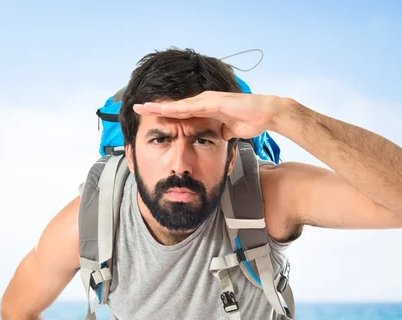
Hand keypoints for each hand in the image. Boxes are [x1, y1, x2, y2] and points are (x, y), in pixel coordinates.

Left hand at [132, 91, 280, 139]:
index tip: (148, 117)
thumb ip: (222, 131)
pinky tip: (160, 109)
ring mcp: (206, 100)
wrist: (266, 113)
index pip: (180, 112)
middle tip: (134, 107)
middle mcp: (203, 101)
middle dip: (154, 107)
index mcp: (206, 108)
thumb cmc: (251, 120)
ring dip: (158, 106)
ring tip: (140, 107)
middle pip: (173, 106)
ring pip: (176, 104)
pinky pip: (189, 106)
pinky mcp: (211, 102)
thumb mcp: (230, 130)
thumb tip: (218, 137)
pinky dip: (174, 108)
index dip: (163, 114)